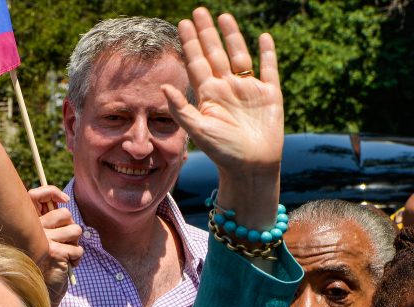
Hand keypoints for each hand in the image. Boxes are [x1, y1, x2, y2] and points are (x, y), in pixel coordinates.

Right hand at [29, 186, 82, 306]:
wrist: (36, 291)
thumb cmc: (40, 264)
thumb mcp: (40, 239)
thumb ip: (48, 222)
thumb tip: (63, 203)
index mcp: (27, 222)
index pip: (36, 195)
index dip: (51, 192)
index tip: (64, 200)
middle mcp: (33, 228)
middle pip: (65, 214)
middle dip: (71, 227)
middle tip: (65, 241)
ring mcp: (43, 240)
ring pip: (75, 230)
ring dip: (75, 243)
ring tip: (66, 253)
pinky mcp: (55, 252)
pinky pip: (77, 249)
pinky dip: (77, 258)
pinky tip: (68, 264)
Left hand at [163, 8, 282, 174]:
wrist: (251, 166)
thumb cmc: (222, 152)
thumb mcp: (198, 130)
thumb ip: (181, 109)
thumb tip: (162, 87)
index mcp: (208, 95)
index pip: (196, 63)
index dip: (190, 43)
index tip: (183, 23)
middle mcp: (226, 89)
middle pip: (215, 53)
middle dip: (207, 33)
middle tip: (199, 11)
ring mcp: (248, 89)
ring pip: (239, 55)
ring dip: (233, 36)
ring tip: (224, 17)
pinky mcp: (269, 94)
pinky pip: (268, 68)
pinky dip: (267, 53)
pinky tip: (264, 37)